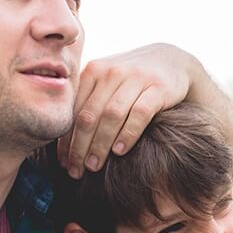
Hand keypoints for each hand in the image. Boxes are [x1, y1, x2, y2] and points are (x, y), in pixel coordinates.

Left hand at [58, 43, 202, 177]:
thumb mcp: (106, 84)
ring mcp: (135, 78)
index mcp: (93, 71)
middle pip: (89, 115)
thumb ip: (87, 104)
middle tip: (76, 171)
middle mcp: (111, 72)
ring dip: (100, 144)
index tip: (62, 162)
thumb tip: (64, 145)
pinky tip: (120, 151)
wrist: (170, 62)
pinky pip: (140, 114)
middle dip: (80, 147)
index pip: (73, 111)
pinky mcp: (158, 88)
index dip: (66, 140)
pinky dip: (128, 134)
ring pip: (111, 116)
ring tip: (94, 166)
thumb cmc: (131, 81)